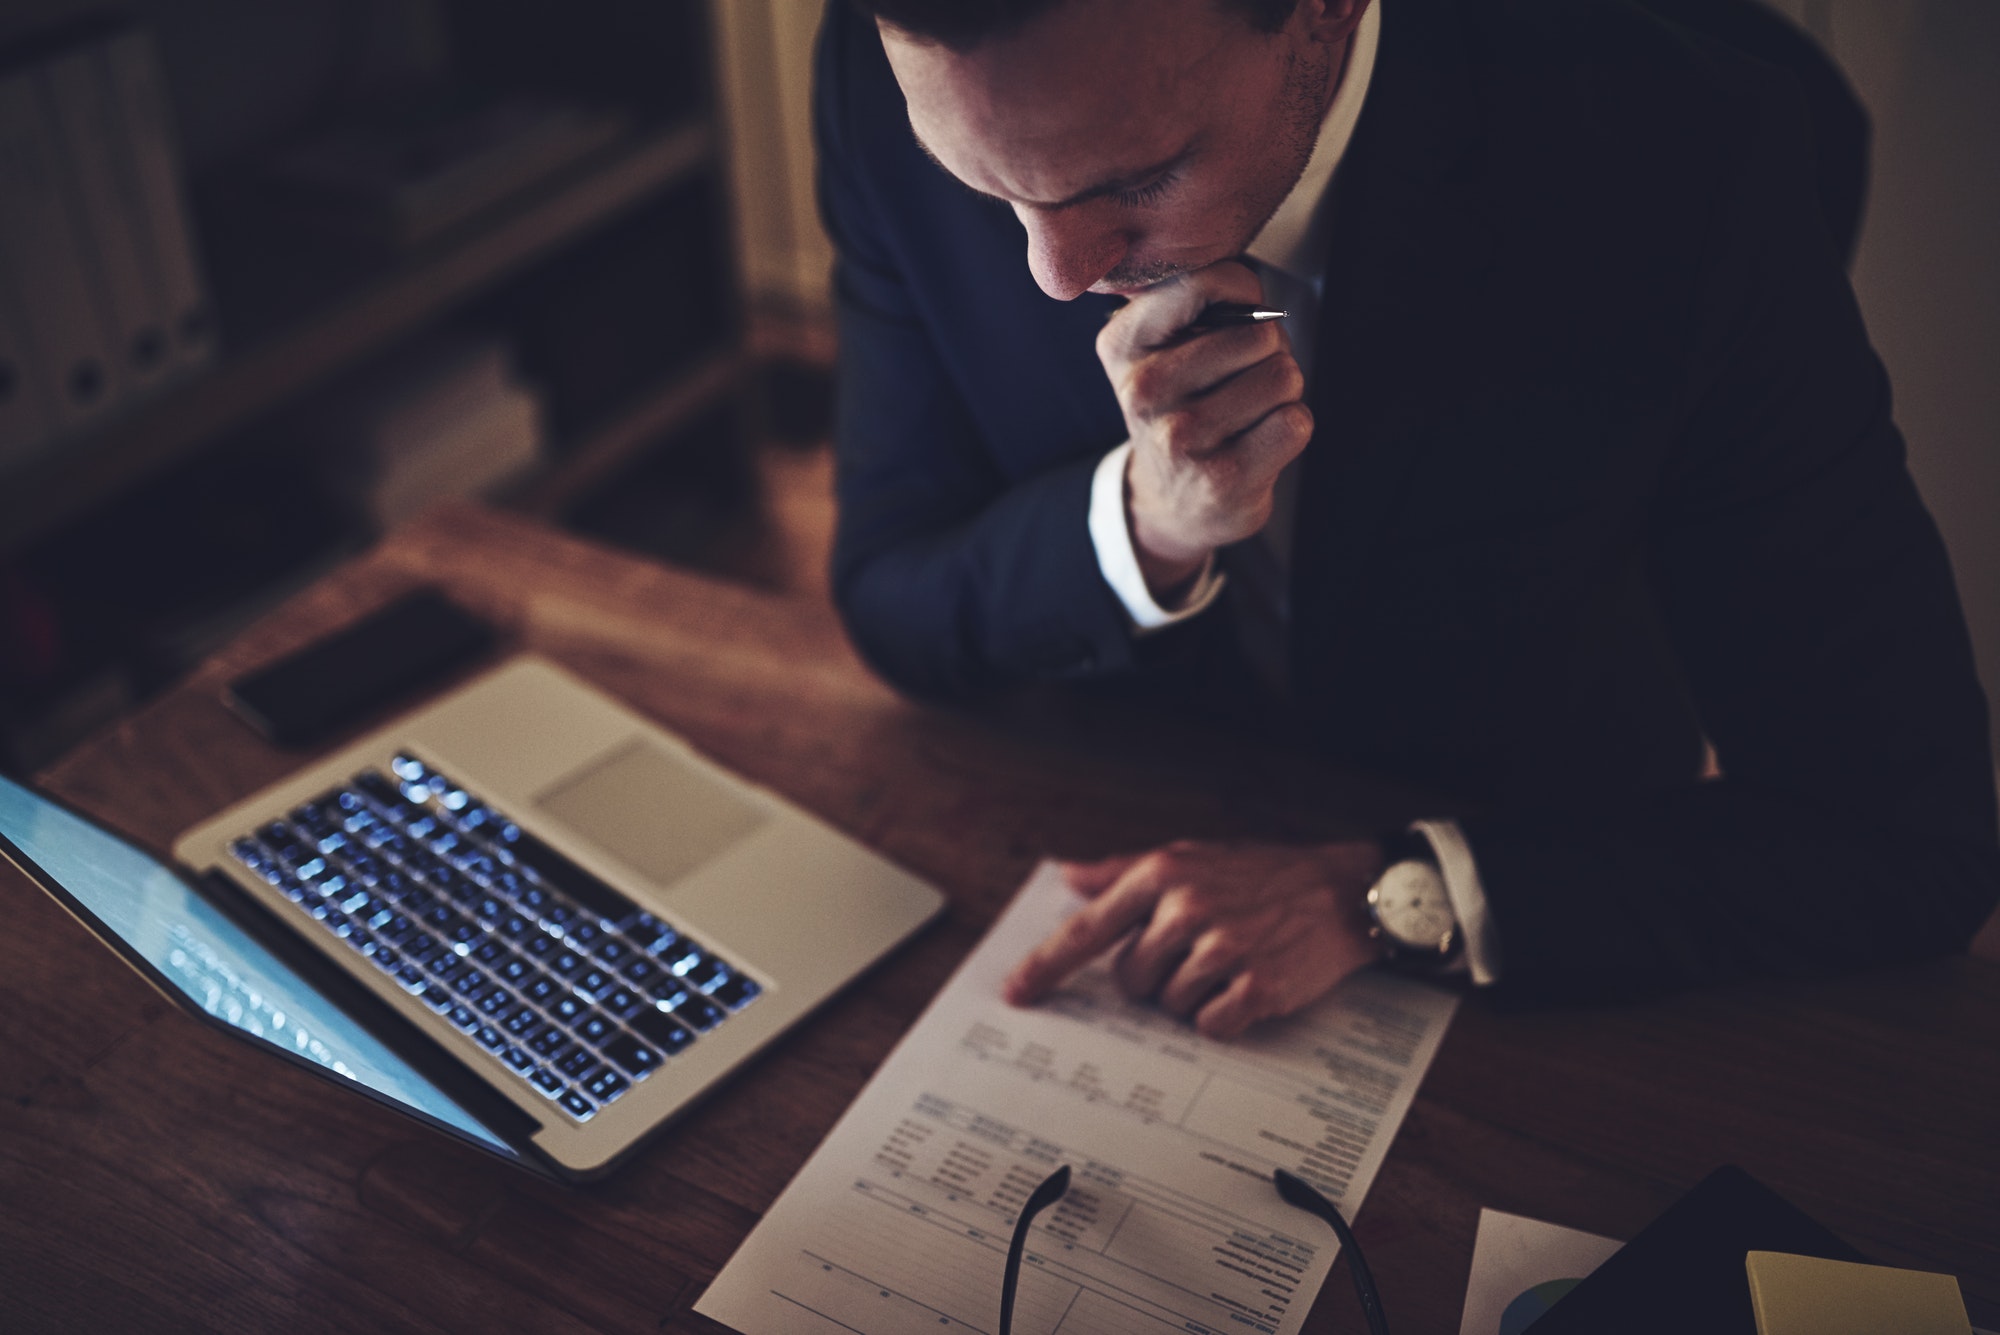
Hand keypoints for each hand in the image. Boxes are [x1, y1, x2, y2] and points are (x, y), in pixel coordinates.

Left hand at [1002, 839, 1386, 1037]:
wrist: (1342, 890)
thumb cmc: (1262, 874)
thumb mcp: (1191, 856)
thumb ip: (1124, 870)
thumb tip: (1069, 877)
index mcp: (1163, 875)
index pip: (1088, 930)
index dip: (1046, 966)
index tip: (1017, 993)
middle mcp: (1187, 909)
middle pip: (1130, 980)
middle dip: (1155, 976)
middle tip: (1197, 951)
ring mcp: (1223, 950)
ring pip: (1168, 1006)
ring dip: (1192, 996)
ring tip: (1230, 962)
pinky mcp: (1257, 988)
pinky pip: (1209, 1027)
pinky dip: (1223, 1017)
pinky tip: (1247, 988)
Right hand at [1096, 260, 1312, 598]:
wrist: (1172, 502)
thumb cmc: (1180, 411)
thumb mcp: (1159, 349)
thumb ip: (1193, 303)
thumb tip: (1254, 296)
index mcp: (1123, 345)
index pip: (1202, 282)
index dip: (1242, 291)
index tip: (1239, 314)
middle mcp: (1145, 391)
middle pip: (1260, 334)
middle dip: (1268, 352)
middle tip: (1242, 378)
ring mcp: (1183, 438)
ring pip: (1283, 375)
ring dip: (1281, 392)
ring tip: (1248, 411)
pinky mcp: (1224, 478)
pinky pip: (1295, 421)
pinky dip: (1290, 427)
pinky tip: (1257, 441)